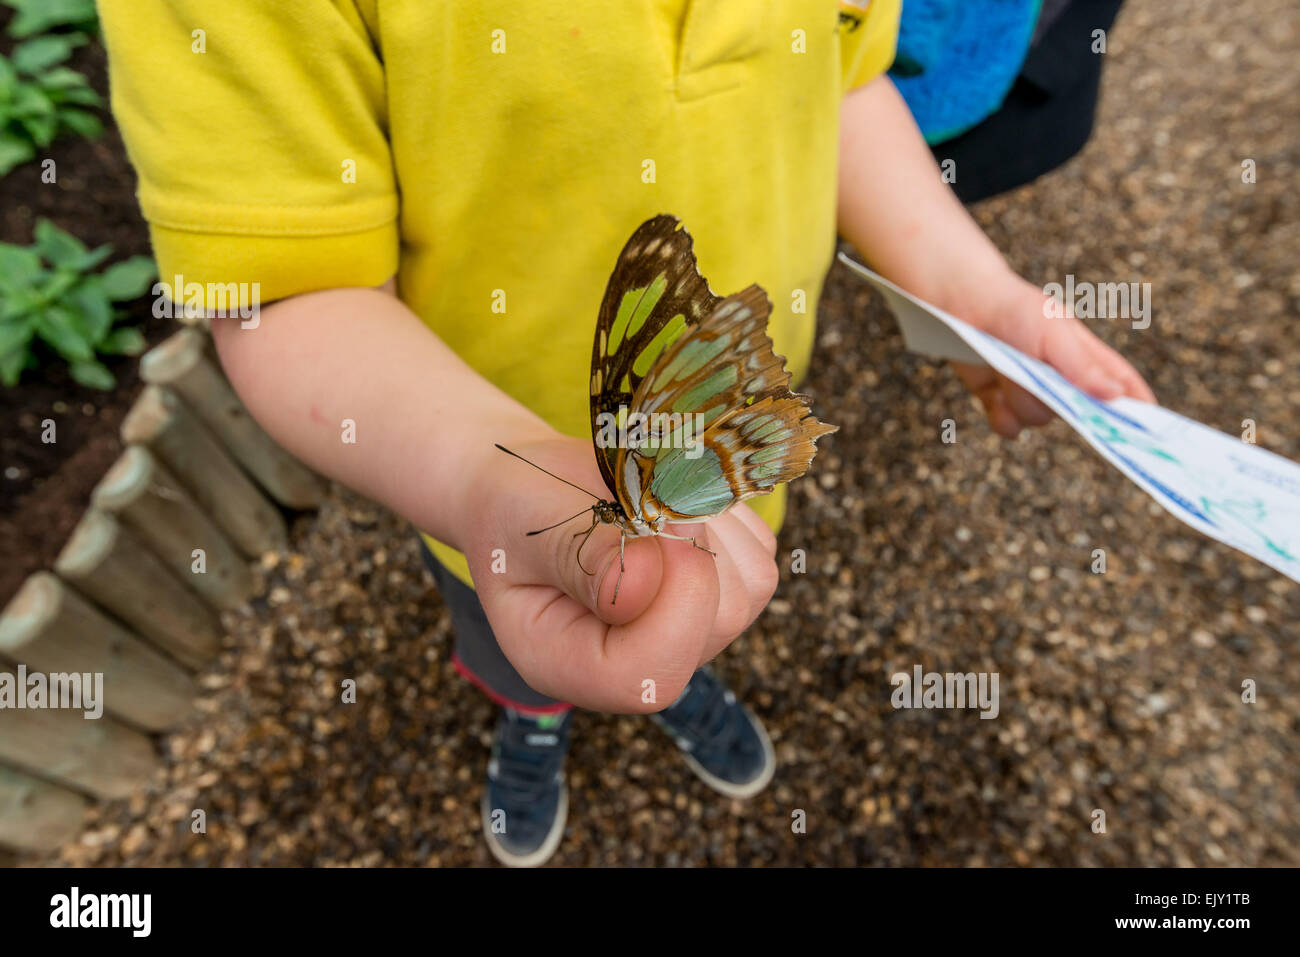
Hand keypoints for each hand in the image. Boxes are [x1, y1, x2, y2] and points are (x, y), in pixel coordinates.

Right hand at [454, 429, 778, 712]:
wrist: (525, 493)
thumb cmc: (515, 509)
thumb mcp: (527, 522)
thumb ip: (579, 555)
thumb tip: (648, 583)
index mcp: (569, 666)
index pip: (651, 674)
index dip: (676, 598)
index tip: (654, 520)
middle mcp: (637, 666)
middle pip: (716, 623)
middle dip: (695, 543)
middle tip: (644, 492)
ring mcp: (686, 638)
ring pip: (749, 588)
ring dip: (714, 523)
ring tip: (653, 495)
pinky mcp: (721, 599)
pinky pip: (759, 557)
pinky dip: (730, 517)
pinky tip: (676, 502)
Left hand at [949, 275, 1156, 438]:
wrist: (963, 306)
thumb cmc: (1017, 311)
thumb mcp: (1055, 334)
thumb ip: (1083, 367)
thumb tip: (1117, 396)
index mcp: (1085, 358)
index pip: (1122, 386)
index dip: (1138, 408)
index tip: (1153, 433)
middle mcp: (1061, 379)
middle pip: (1077, 414)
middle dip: (1059, 402)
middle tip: (1042, 379)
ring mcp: (1030, 391)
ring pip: (1039, 419)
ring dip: (1022, 400)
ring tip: (1007, 369)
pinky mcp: (999, 400)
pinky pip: (1009, 427)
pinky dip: (1001, 418)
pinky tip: (995, 397)